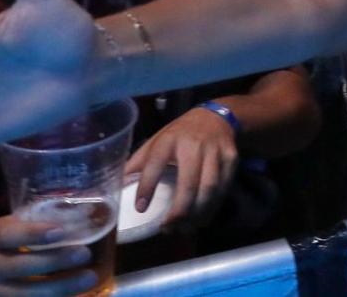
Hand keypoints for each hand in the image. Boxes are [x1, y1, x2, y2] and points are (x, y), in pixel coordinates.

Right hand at [0, 213, 99, 296]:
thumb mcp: (6, 232)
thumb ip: (31, 226)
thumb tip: (81, 218)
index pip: (7, 234)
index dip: (32, 233)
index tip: (60, 231)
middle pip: (19, 266)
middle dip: (54, 261)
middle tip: (85, 254)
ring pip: (25, 293)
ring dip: (60, 287)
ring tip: (89, 277)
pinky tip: (74, 296)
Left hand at [124, 107, 237, 229]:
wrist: (217, 116)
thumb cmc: (180, 133)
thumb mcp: (157, 140)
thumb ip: (139, 162)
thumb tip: (115, 187)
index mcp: (169, 139)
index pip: (155, 162)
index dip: (147, 186)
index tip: (140, 208)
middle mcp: (193, 144)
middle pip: (189, 183)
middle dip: (179, 211)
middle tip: (169, 228)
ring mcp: (215, 151)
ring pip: (209, 189)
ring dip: (198, 213)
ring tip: (186, 227)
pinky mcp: (231, 158)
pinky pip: (223, 188)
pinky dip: (213, 207)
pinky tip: (203, 217)